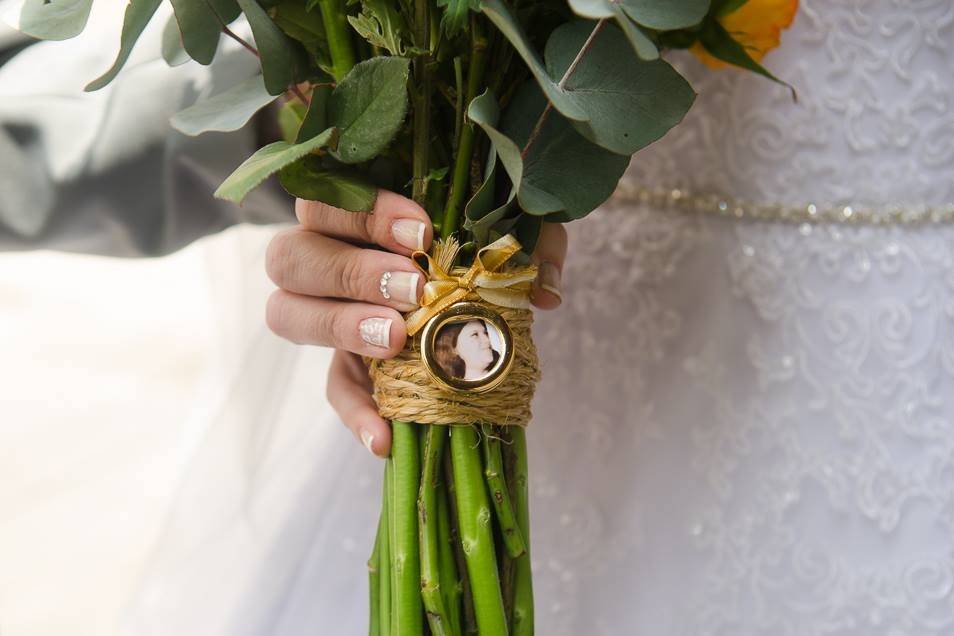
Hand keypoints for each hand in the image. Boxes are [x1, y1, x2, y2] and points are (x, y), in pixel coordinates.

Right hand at [265, 190, 566, 457]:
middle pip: (290, 256)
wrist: (478, 297)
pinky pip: (334, 390)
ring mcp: (327, 314)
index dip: (365, 214)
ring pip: (287, 314)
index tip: (423, 235)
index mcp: (352, 214)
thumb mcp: (511, 236)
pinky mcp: (346, 367)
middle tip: (413, 289)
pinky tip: (384, 437)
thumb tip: (545, 291)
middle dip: (352, 272)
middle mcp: (323, 259)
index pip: (326, 201)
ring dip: (339, 325)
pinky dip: (356, 415)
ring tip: (396, 338)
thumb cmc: (483, 248)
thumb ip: (532, 246)